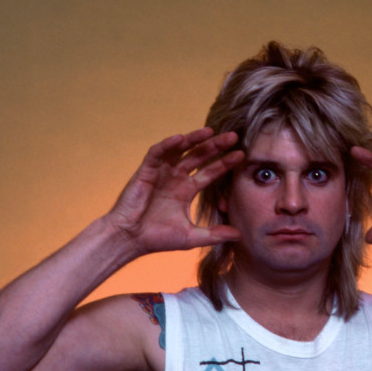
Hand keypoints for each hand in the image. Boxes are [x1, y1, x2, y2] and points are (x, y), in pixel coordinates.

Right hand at [107, 128, 243, 254]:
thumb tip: (240, 235)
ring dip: (194, 139)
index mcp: (186, 189)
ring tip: (210, 131)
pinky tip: (180, 138)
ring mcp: (161, 172)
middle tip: (233, 137)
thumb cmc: (158, 238)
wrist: (130, 239)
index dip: (224, 163)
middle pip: (199, 156)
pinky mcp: (146, 171)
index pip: (210, 172)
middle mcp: (175, 178)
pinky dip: (168, 145)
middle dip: (215, 146)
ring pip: (180, 150)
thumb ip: (215, 234)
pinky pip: (157, 153)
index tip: (241, 155)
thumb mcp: (192, 236)